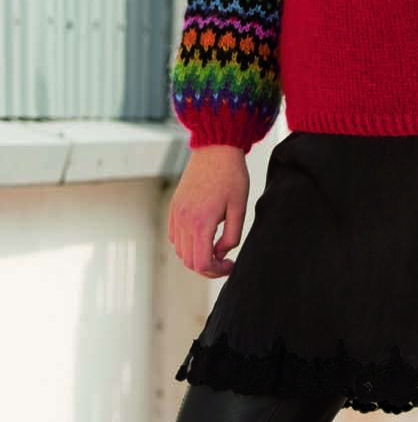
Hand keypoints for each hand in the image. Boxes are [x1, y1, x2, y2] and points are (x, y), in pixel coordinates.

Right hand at [167, 146, 249, 278]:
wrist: (216, 149)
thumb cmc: (231, 176)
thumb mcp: (239, 208)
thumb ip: (231, 236)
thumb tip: (220, 253)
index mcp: (201, 222)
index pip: (202, 263)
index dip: (217, 271)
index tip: (230, 265)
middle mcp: (184, 220)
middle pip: (189, 261)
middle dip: (207, 267)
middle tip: (225, 261)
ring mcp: (176, 214)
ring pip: (180, 251)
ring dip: (196, 255)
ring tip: (215, 247)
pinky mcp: (174, 207)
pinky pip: (175, 236)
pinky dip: (187, 243)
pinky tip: (203, 235)